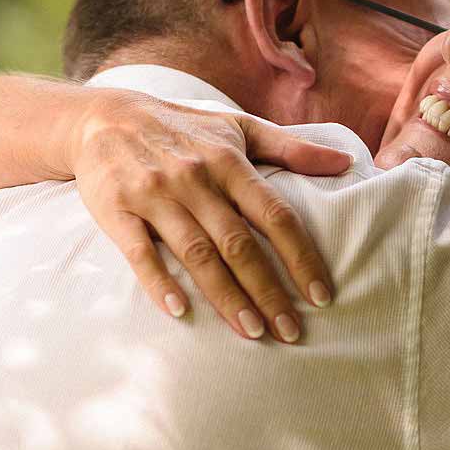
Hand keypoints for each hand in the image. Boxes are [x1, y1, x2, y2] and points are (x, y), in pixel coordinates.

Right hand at [69, 89, 351, 341]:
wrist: (103, 118)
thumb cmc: (181, 128)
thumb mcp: (237, 128)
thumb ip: (291, 148)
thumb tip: (346, 162)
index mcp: (229, 162)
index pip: (275, 215)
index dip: (301, 257)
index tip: (321, 295)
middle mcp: (195, 179)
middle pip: (239, 243)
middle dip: (268, 291)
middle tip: (290, 332)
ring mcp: (155, 195)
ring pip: (197, 253)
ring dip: (226, 296)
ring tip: (251, 332)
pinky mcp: (118, 210)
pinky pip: (140, 252)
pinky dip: (159, 281)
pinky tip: (179, 311)